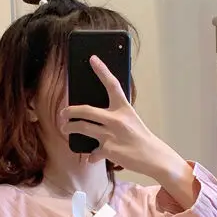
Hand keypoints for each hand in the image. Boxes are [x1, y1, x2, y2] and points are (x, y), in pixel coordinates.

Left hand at [60, 56, 195, 207]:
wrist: (153, 157)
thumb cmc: (142, 138)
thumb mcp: (131, 121)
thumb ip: (116, 116)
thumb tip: (97, 118)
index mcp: (124, 108)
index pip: (112, 84)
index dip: (102, 70)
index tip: (92, 59)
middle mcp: (116, 119)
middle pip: (86, 110)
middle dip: (70, 111)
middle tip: (63, 113)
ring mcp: (111, 135)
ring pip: (82, 128)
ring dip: (70, 128)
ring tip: (65, 128)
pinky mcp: (109, 150)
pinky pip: (93, 152)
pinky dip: (91, 156)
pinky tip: (91, 157)